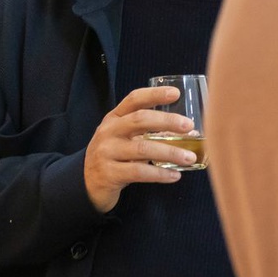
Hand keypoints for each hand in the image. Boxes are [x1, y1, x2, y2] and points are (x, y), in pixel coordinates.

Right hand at [82, 86, 199, 212]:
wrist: (87, 183)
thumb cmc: (115, 155)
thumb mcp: (125, 137)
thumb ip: (149, 131)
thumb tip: (189, 132)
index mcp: (114, 118)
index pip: (134, 99)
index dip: (154, 94)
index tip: (176, 93)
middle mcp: (109, 131)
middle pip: (139, 120)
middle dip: (167, 121)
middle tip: (189, 126)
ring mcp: (106, 152)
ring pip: (142, 148)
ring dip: (170, 152)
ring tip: (190, 157)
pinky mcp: (109, 173)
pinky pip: (139, 172)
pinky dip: (160, 174)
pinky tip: (175, 175)